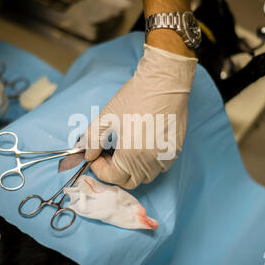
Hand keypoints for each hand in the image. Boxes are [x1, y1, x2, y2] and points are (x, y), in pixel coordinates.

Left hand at [84, 44, 196, 188]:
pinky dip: (148, 164)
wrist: (164, 82)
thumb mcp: (106, 117)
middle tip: (107, 155)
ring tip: (125, 150)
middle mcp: (151, 161)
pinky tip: (142, 146)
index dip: (99, 169)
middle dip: (115, 173)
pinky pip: (160, 167)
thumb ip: (92, 140)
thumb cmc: (135, 97)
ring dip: (132, 170)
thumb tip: (87, 154)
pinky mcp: (176, 149)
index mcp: (132, 155)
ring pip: (146, 176)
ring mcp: (166, 156)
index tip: (95, 156)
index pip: (113, 177)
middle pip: (129, 181)